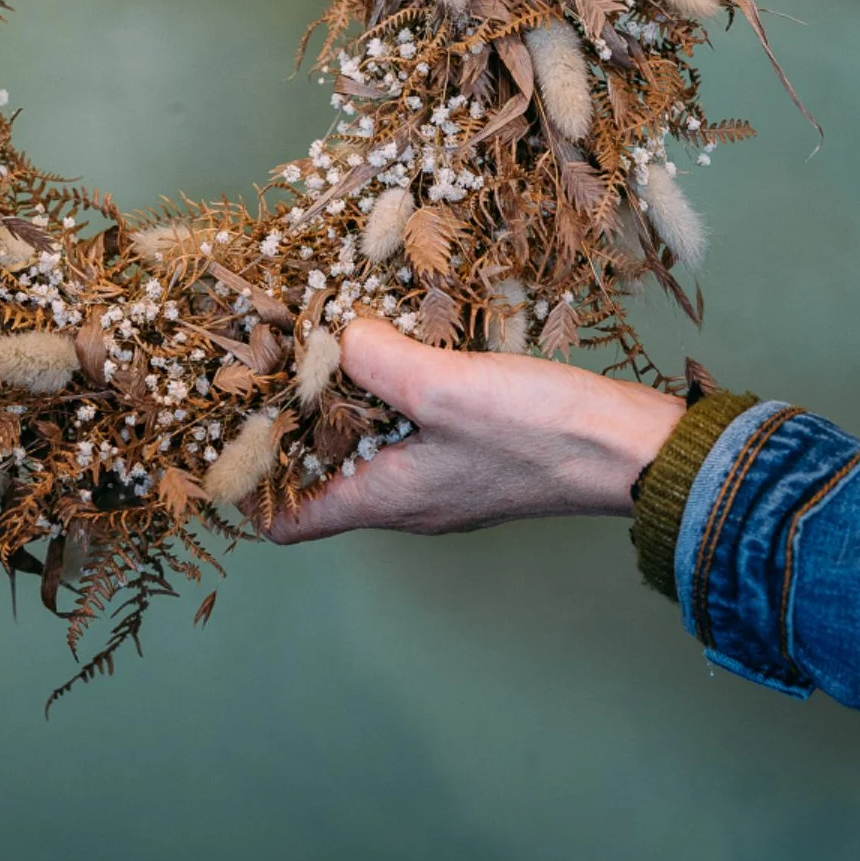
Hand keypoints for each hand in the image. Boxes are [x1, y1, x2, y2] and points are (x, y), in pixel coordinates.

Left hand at [267, 318, 684, 543]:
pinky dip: (390, 393)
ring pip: (366, 448)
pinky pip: (409, 430)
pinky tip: (397, 344)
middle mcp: (408, 500)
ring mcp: (444, 481)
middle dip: (290, 427)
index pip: (287, 523)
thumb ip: (377, 362)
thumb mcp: (445, 388)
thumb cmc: (541, 432)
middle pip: (320, 478)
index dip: (247, 484)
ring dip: (342, 404)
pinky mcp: (476, 455)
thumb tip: (335, 337)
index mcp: (387, 500)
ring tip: (323, 343)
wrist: (634, 450)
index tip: (225, 428)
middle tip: (269, 365)